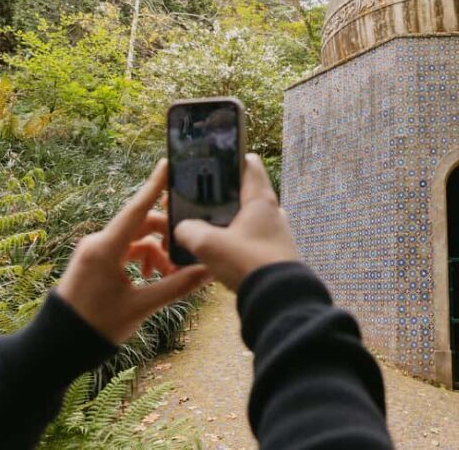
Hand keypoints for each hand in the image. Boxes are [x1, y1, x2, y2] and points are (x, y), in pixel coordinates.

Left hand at [56, 160, 210, 344]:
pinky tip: (156, 279)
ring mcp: (97, 251)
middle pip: (144, 225)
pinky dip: (146, 260)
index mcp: (106, 248)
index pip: (137, 209)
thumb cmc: (96, 325)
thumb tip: (208, 271)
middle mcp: (100, 243)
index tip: (167, 164)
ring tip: (172, 277)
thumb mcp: (141, 306)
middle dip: (168, 239)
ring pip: (139, 240)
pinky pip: (128, 250)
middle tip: (188, 257)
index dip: (154, 186)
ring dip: (159, 254)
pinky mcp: (97, 261)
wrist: (59, 343)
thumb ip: (176, 286)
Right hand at [174, 153, 297, 290]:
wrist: (277, 298)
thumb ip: (189, 230)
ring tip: (202, 227)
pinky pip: (251, 237)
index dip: (230, 159)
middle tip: (196, 201)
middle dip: (220, 196)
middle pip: (244, 192)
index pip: (249, 164)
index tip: (210, 163)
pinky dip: (235, 239)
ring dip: (227, 220)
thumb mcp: (208, 245)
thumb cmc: (247, 263)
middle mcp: (272, 211)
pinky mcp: (273, 251)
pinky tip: (217, 250)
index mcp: (260, 199)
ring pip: (246, 217)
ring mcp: (275, 232)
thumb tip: (182, 228)